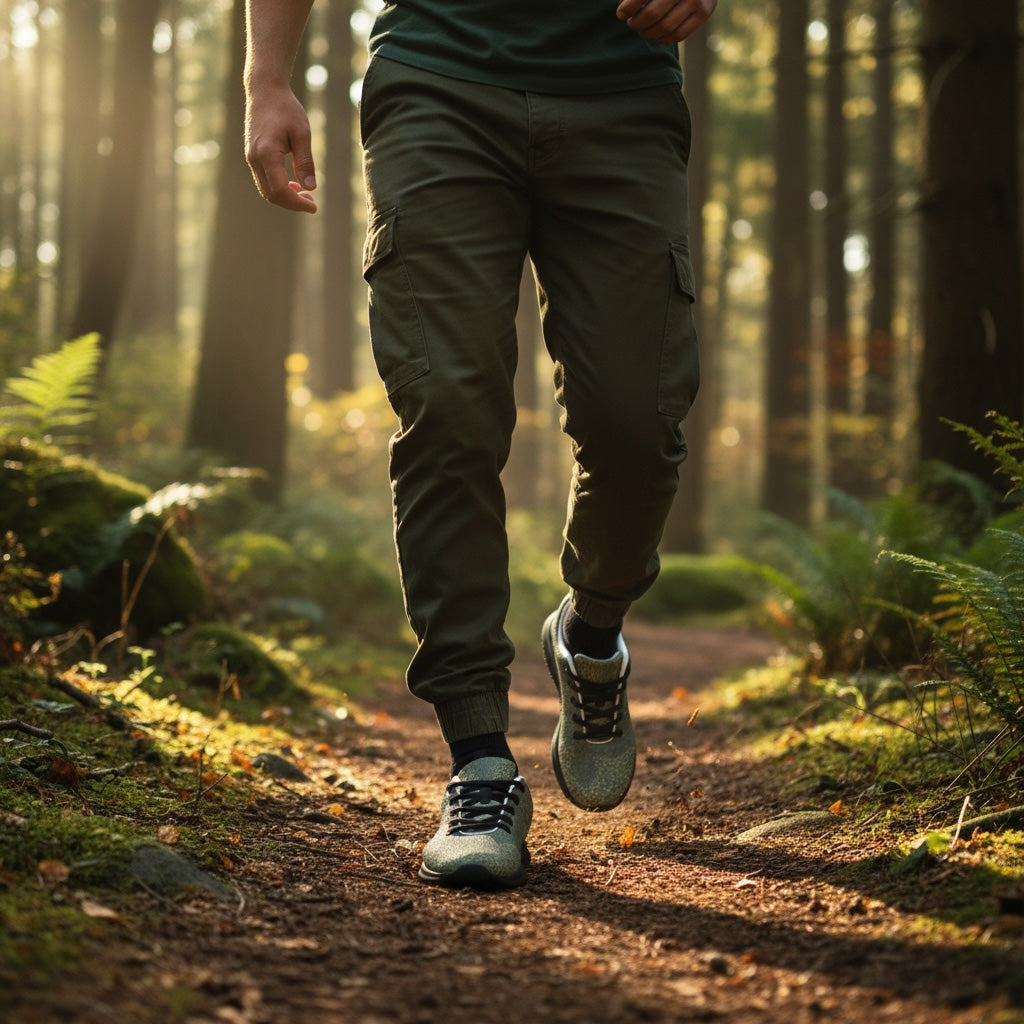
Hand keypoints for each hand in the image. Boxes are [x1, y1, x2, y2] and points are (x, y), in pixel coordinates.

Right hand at [244, 84, 317, 213]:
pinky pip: (263, 180)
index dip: (297, 203)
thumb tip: (311, 188)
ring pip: (266, 190)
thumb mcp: (302, 133)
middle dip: (292, 204)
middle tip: (312, 202)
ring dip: (285, 197)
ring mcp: (251, 157)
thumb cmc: (286, 108)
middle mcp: (254, 158)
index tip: (314, 206)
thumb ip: (305, 162)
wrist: (265, 90)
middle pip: (271, 195)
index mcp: (267, 154)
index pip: (280, 191)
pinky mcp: (252, 155)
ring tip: (304, 194)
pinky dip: (278, 188)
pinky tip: (293, 185)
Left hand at [616, 0, 717, 43]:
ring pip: (664, 28)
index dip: (628, 7)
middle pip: (651, 14)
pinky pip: (678, 35)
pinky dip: (663, 38)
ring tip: (642, 29)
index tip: (620, 13)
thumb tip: (622, 4)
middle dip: (636, 23)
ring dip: (648, 33)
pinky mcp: (704, 12)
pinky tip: (656, 34)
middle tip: (631, 23)